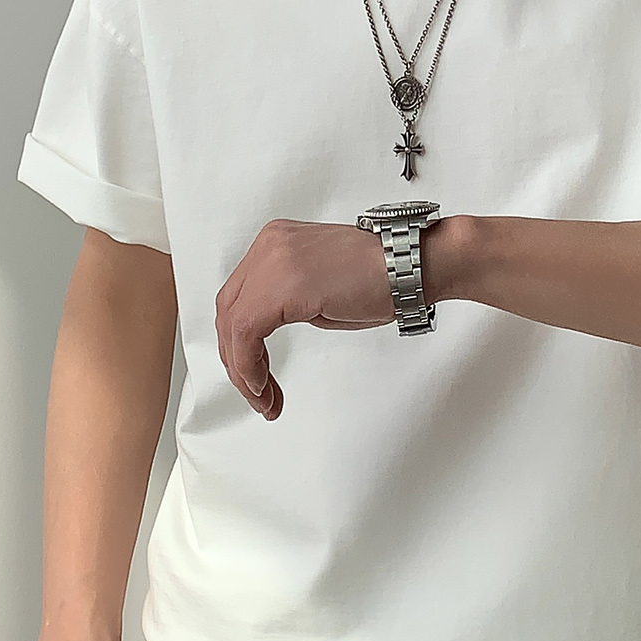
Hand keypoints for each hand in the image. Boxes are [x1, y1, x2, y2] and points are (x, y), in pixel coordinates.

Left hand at [215, 219, 396, 419]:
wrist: (411, 266)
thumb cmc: (380, 277)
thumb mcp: (317, 286)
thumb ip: (286, 300)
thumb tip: (262, 330)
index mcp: (276, 243)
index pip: (239, 296)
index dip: (238, 341)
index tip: (252, 372)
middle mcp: (270, 246)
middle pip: (228, 310)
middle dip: (236, 358)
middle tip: (254, 390)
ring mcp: (274, 261)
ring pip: (232, 323)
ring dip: (243, 369)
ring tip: (262, 397)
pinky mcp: (283, 285)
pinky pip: (246, 331)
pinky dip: (248, 364)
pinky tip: (262, 385)